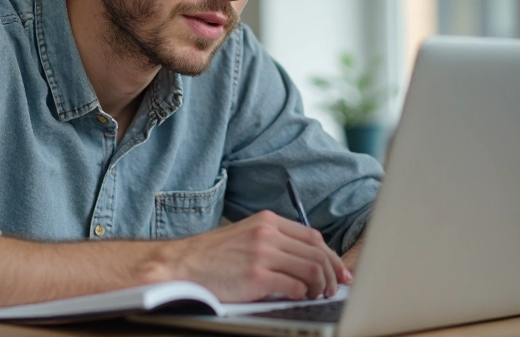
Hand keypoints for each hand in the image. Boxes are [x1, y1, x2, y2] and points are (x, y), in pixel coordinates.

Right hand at [160, 210, 351, 301]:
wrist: (181, 265)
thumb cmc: (211, 257)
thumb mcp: (245, 236)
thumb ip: (273, 242)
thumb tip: (305, 260)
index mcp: (266, 221)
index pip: (312, 236)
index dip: (330, 255)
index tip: (338, 270)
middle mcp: (267, 233)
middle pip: (317, 251)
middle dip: (332, 272)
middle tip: (335, 288)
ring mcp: (262, 253)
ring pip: (312, 268)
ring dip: (321, 285)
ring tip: (316, 295)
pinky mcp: (257, 276)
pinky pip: (294, 286)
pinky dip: (302, 294)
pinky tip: (298, 297)